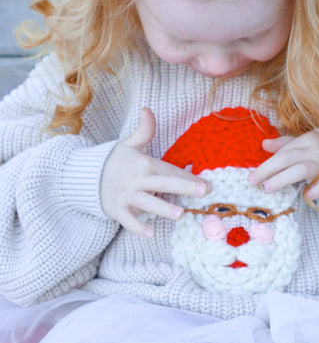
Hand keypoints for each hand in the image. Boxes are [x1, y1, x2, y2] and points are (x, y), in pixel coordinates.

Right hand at [100, 108, 209, 237]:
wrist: (87, 177)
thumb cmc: (116, 161)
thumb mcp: (129, 144)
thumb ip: (143, 129)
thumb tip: (147, 108)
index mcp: (143, 164)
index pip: (169, 170)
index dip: (188, 176)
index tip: (207, 183)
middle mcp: (137, 180)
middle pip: (164, 184)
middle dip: (184, 187)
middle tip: (204, 192)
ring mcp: (126, 196)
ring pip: (147, 203)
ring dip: (162, 209)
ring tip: (179, 214)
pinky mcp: (117, 210)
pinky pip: (128, 220)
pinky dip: (137, 227)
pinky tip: (150, 234)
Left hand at [249, 130, 318, 200]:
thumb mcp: (305, 144)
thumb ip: (285, 144)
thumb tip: (264, 144)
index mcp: (308, 140)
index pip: (283, 152)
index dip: (266, 164)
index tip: (251, 176)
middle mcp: (316, 151)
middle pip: (288, 158)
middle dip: (268, 170)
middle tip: (253, 182)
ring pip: (303, 169)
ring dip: (283, 178)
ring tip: (268, 187)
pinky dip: (318, 190)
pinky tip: (307, 195)